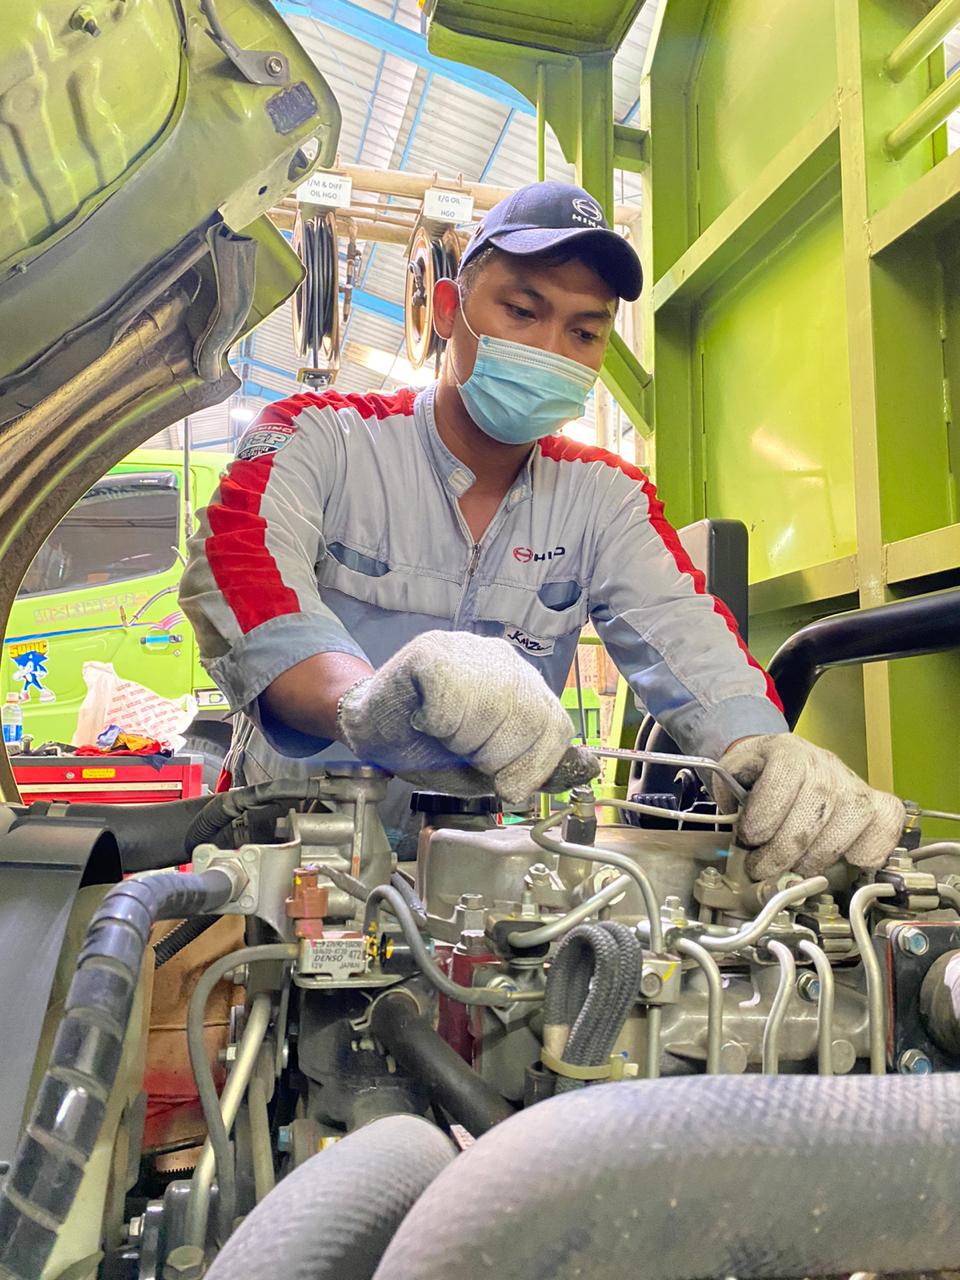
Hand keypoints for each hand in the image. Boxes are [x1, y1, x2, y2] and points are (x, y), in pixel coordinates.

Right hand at [336, 631, 598, 803]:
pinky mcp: (429, 650)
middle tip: (461, 751)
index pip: (556, 725)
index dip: (532, 766)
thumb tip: (589, 767)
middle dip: (495, 755)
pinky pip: (450, 701)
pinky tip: (422, 718)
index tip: (503, 782)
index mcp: (523, 684)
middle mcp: (501, 658)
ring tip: (442, 732)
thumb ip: (538, 766)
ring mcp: (466, 648)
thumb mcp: (492, 767)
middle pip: (528, 718)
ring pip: (491, 709)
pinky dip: (434, 723)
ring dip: (462, 739)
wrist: (372, 731)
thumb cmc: (431, 749)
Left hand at [714, 733, 905, 879]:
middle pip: (816, 805)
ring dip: (818, 855)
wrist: (780, 761)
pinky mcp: (877, 804)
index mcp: (787, 750)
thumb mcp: (731, 776)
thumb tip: (738, 832)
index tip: (747, 841)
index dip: (764, 818)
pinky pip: (886, 826)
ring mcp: (854, 783)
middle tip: (763, 868)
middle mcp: (825, 762)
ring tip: (794, 869)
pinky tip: (843, 862)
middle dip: (784, 849)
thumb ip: (727, 797)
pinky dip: (868, 851)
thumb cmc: (757, 774)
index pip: (783, 780)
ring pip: (850, 818)